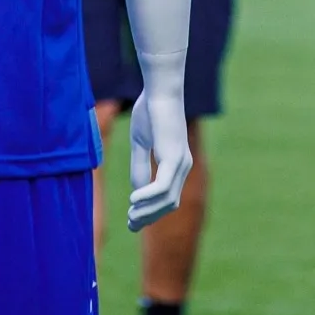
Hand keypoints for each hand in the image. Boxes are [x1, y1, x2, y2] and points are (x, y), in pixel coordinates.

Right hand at [126, 75, 192, 231]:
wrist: (159, 89)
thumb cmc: (149, 111)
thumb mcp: (141, 144)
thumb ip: (140, 167)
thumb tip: (137, 193)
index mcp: (178, 162)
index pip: (169, 197)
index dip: (152, 213)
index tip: (133, 223)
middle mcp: (184, 165)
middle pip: (170, 204)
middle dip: (149, 217)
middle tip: (130, 225)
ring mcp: (181, 162)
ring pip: (167, 200)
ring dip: (147, 211)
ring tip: (130, 215)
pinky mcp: (173, 157)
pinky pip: (162, 187)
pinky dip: (147, 197)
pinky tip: (132, 200)